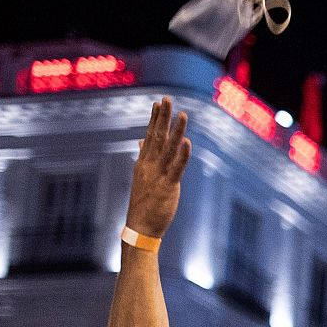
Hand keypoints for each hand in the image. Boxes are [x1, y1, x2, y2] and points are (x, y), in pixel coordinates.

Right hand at [125, 98, 190, 238]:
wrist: (140, 227)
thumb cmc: (143, 203)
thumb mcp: (142, 177)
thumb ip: (144, 158)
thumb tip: (142, 143)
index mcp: (144, 163)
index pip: (149, 136)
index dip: (154, 119)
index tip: (157, 103)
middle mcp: (149, 166)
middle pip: (157, 137)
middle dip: (162, 117)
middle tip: (167, 99)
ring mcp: (158, 175)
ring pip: (168, 149)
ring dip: (176, 131)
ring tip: (182, 114)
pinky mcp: (167, 186)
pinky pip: (176, 168)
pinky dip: (182, 154)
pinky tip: (187, 142)